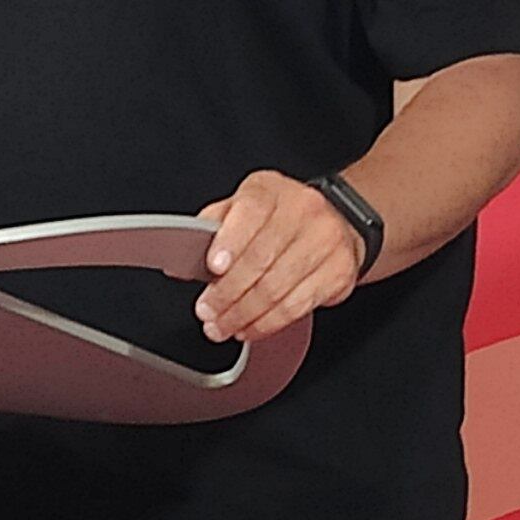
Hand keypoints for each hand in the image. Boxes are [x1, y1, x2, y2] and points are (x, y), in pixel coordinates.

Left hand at [196, 170, 365, 343]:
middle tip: (207, 312)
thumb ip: (212, 228)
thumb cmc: (280, 217)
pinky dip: (267, 323)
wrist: (337, 221)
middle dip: (228, 292)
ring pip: (277, 288)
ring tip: (222, 327)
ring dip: (243, 315)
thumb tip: (181, 263)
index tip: (214, 267)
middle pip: (261, 259)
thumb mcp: (242, 207)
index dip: (231, 242)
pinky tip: (249, 328)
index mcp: (271, 190)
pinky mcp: (338, 272)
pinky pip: (297, 306)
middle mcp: (303, 211)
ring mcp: (325, 241)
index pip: (250, 213)